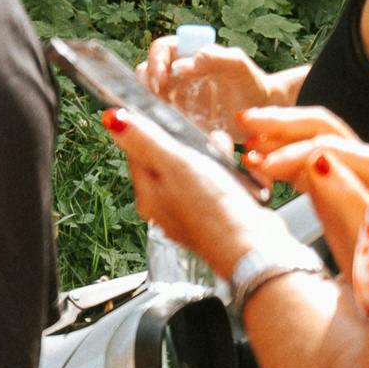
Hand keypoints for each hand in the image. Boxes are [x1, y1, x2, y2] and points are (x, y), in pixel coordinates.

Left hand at [102, 107, 286, 274]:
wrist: (255, 251)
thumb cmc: (214, 212)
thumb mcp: (175, 165)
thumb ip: (145, 141)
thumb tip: (112, 120)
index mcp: (149, 196)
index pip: (136, 153)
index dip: (149, 130)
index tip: (164, 116)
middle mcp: (166, 208)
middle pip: (169, 161)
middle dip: (189, 145)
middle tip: (203, 139)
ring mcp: (192, 214)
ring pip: (198, 172)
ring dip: (213, 158)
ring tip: (224, 151)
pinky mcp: (218, 218)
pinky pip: (221, 187)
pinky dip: (230, 176)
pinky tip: (241, 174)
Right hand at [138, 36, 288, 130]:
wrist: (262, 115)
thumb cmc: (251, 83)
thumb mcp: (238, 65)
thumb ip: (213, 57)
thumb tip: (179, 66)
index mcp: (187, 54)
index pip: (161, 49)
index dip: (156, 61)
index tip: (161, 80)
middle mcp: (175, 75)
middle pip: (145, 73)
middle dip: (145, 85)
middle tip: (156, 100)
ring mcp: (175, 99)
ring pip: (148, 98)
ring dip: (150, 105)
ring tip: (163, 116)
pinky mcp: (178, 121)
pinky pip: (162, 121)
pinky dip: (161, 125)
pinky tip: (172, 131)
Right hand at [244, 113, 368, 264]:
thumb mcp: (368, 248)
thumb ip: (347, 202)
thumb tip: (319, 161)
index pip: (332, 147)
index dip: (292, 152)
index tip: (261, 164)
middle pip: (324, 129)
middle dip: (282, 124)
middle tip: (246, 122)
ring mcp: (357, 174)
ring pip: (313, 140)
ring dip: (277, 135)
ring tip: (246, 135)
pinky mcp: (341, 186)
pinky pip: (309, 162)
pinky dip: (282, 158)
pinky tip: (258, 160)